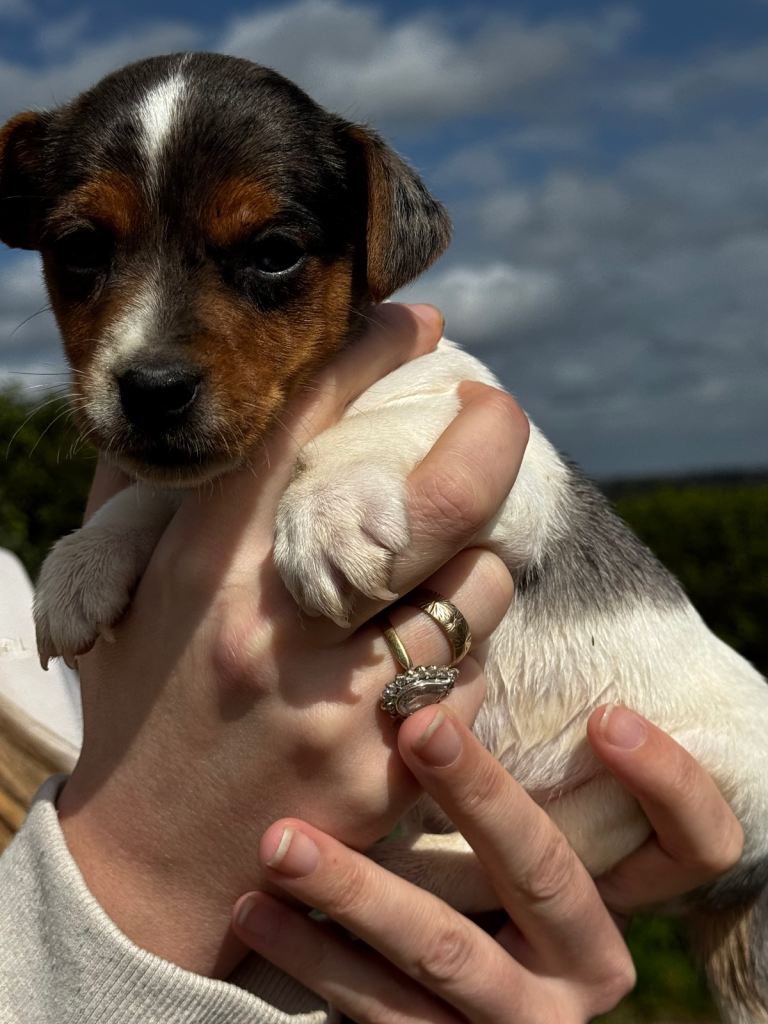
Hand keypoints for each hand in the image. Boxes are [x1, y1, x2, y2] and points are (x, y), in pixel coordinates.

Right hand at [56, 303, 529, 977]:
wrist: (150, 864)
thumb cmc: (140, 710)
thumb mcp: (122, 596)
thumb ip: (147, 501)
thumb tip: (180, 417)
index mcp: (210, 566)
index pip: (304, 424)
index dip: (373, 354)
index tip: (418, 325)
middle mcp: (284, 625)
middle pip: (438, 502)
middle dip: (490, 438)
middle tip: (494, 413)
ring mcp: (346, 703)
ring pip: (479, 587)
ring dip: (478, 560)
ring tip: (448, 562)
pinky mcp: (394, 772)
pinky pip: (475, 677)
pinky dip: (465, 652)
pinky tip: (428, 656)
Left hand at [232, 706, 742, 1022]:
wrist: (450, 1018)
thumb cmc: (474, 898)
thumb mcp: (507, 851)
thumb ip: (502, 788)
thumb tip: (452, 655)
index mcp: (613, 901)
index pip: (694, 843)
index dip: (668, 782)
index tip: (611, 717)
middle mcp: (585, 966)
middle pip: (547, 873)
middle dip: (480, 794)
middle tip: (416, 725)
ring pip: (447, 950)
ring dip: (356, 888)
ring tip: (281, 840)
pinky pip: (380, 1011)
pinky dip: (314, 955)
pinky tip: (258, 909)